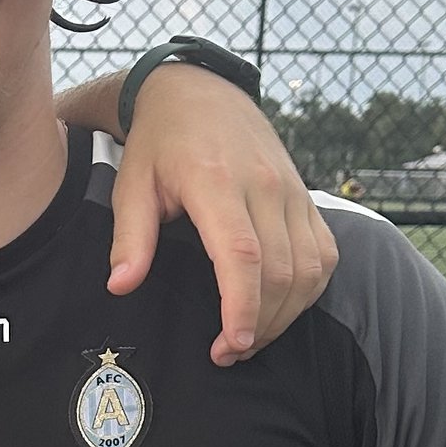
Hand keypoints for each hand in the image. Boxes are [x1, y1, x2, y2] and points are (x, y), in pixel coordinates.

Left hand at [105, 68, 336, 365]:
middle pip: (281, 272)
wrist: (200, 93)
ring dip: (286, 314)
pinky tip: (280, 308)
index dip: (242, 307)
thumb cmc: (160, 144)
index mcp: (215, 182)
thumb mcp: (131, 183)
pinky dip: (308, 290)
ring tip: (250, 338)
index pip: (243, 255)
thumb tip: (120, 285)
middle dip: (260, 324)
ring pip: (309, 268)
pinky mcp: (306, 197)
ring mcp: (291, 190)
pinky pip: (324, 254)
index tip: (231, 344)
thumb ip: (129, 237)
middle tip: (227, 353)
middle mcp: (264, 185)